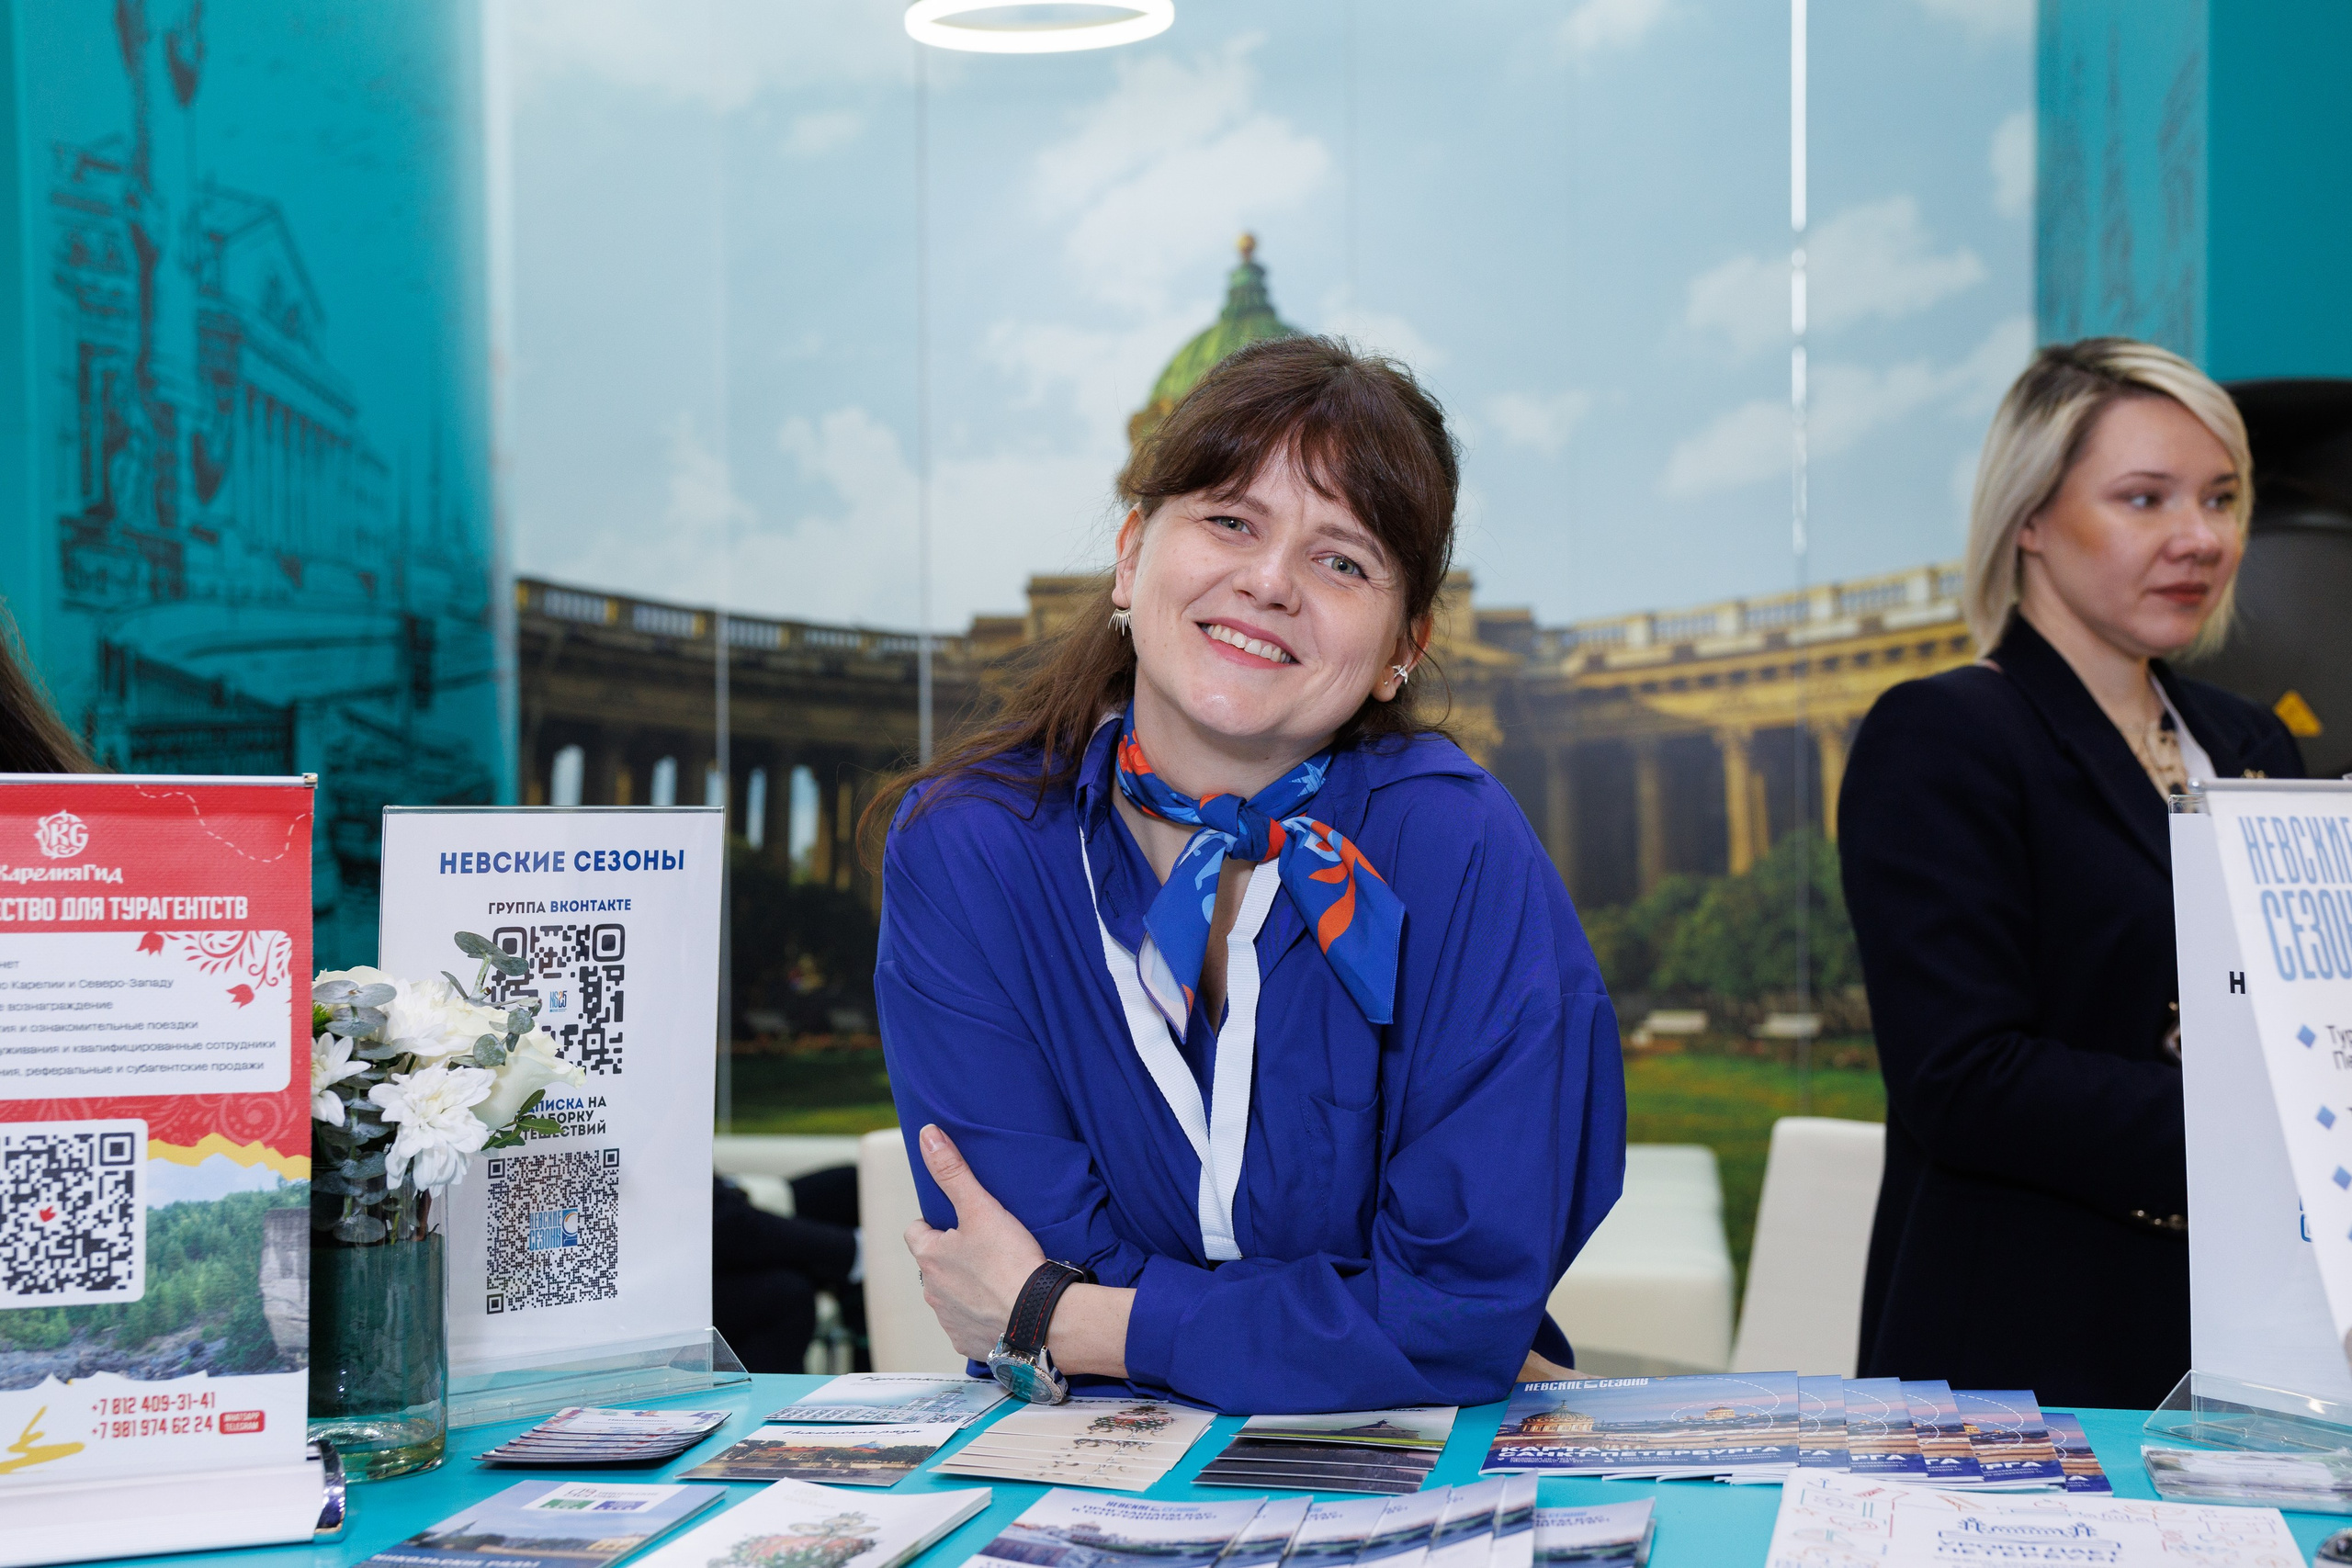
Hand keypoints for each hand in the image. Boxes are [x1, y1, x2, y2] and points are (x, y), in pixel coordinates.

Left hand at [904, 1124, 1047, 1360]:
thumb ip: (953, 1171)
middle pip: (933, 1267)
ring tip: (997, 1278)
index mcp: (930, 1257)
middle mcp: (931, 1292)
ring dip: (965, 1288)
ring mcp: (949, 1320)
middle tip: (983, 1248)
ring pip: (949, 1297)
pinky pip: (968, 1325)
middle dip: (951, 1258)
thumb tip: (927, 1135)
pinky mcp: (968, 1343)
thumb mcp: (981, 1207)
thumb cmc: (1009, 1262)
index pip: (915, 1233)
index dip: (932, 1224)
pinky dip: (981, 1316)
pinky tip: (1003, 1307)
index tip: (953, 1222)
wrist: (1039, 1319)